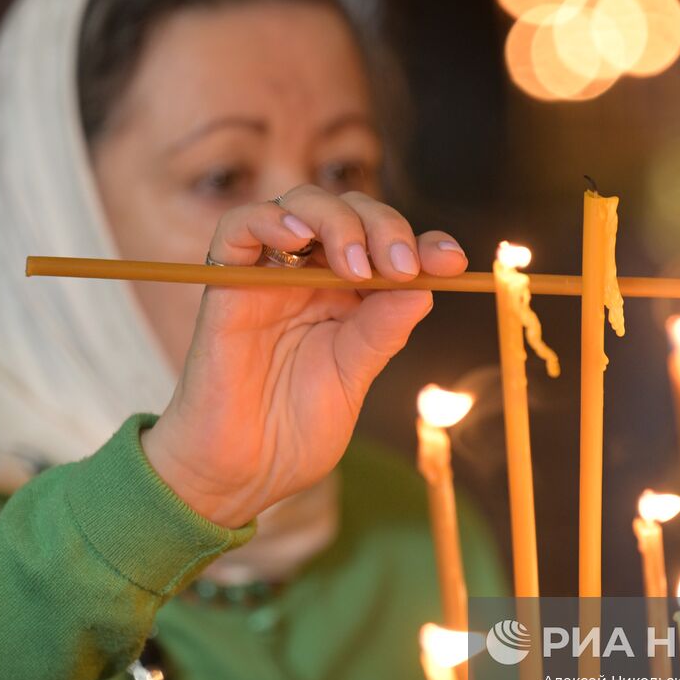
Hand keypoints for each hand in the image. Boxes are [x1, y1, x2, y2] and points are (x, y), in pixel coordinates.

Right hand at [140, 185, 467, 527]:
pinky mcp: (225, 285)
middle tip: (401, 266)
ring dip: (338, 221)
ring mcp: (268, 276)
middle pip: (349, 213)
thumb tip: (425, 288)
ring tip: (358, 265)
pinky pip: (237, 228)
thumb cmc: (294, 431)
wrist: (242, 474)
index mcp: (347, 296)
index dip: (423, 243)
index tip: (453, 261)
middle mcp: (308, 276)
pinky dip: (269, 220)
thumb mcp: (353, 378)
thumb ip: (381, 332)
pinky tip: (298, 237)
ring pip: (300, 205)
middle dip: (385, 228)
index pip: (386, 245)